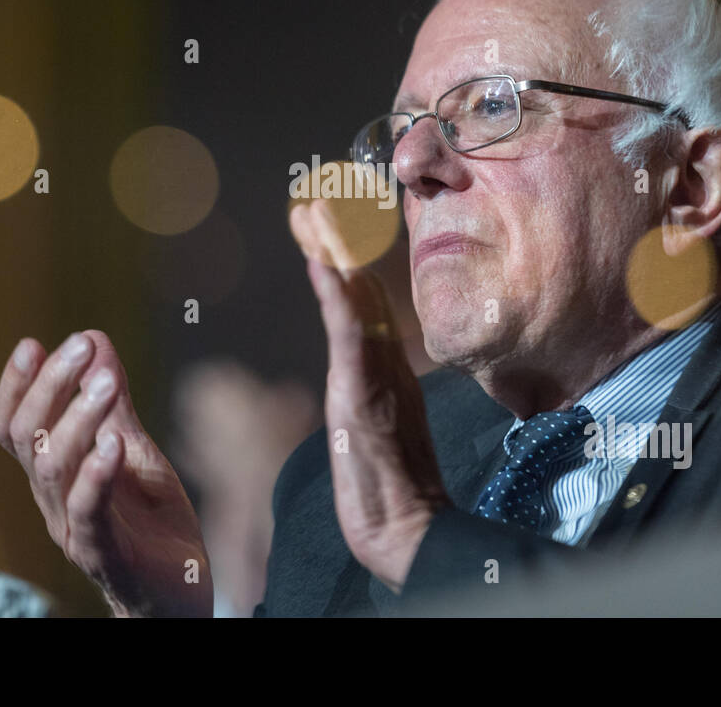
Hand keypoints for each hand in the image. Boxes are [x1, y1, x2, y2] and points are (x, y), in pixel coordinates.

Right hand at [0, 330, 211, 616]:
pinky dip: (96, 475)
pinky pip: (88, 513)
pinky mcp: (104, 554)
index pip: (14, 427)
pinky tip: (113, 443)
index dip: (17, 387)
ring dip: (77, 419)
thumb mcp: (134, 449)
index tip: (31, 343)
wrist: (178, 594)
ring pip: (52, 469)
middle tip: (81, 346)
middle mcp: (51, 500)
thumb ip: (113, 403)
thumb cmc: (149, 521)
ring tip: (106, 382)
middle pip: (29, 438)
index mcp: (53, 474)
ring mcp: (73, 528)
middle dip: (50, 386)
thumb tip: (94, 337)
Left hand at [291, 200, 452, 592]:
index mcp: (387, 365)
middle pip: (362, 286)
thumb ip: (376, 392)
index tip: (330, 215)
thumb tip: (366, 366)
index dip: (349, 256)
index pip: (366, 298)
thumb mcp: (376, 428)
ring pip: (357, 300)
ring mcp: (379, 373)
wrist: (406, 527)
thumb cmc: (390, 486)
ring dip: (335, 254)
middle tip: (318, 191)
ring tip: (314, 210)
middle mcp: (386, 359)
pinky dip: (338, 297)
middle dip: (340, 240)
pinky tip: (321, 265)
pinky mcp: (369, 393)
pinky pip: (351, 336)